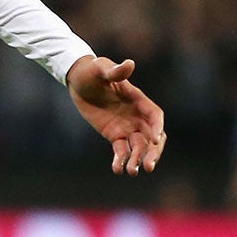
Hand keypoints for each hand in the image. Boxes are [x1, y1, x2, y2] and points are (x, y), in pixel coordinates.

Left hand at [66, 55, 165, 175]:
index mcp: (138, 99)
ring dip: (138, 159)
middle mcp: (136, 115)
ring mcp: (126, 126)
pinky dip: (121, 160)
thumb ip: (115, 71)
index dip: (157, 127)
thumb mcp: (101, 68)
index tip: (156, 140)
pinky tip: (117, 169)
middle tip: (148, 166)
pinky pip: (121, 150)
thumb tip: (129, 64)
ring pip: (139, 147)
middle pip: (152, 137)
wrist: (78, 80)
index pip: (154, 116)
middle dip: (153, 152)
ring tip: (132, 172)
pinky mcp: (114, 135)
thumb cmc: (92, 71)